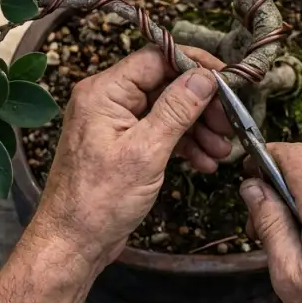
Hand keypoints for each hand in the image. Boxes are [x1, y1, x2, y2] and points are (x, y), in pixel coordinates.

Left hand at [32, 46, 233, 267]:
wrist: (72, 244)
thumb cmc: (98, 201)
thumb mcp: (146, 152)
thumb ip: (177, 110)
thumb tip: (203, 77)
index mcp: (103, 92)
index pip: (156, 58)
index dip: (195, 65)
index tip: (227, 79)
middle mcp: (106, 101)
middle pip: (164, 84)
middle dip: (201, 103)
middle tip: (229, 122)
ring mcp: (114, 124)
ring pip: (166, 111)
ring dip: (197, 128)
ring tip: (222, 150)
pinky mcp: (122, 146)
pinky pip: (158, 133)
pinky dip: (183, 144)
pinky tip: (204, 162)